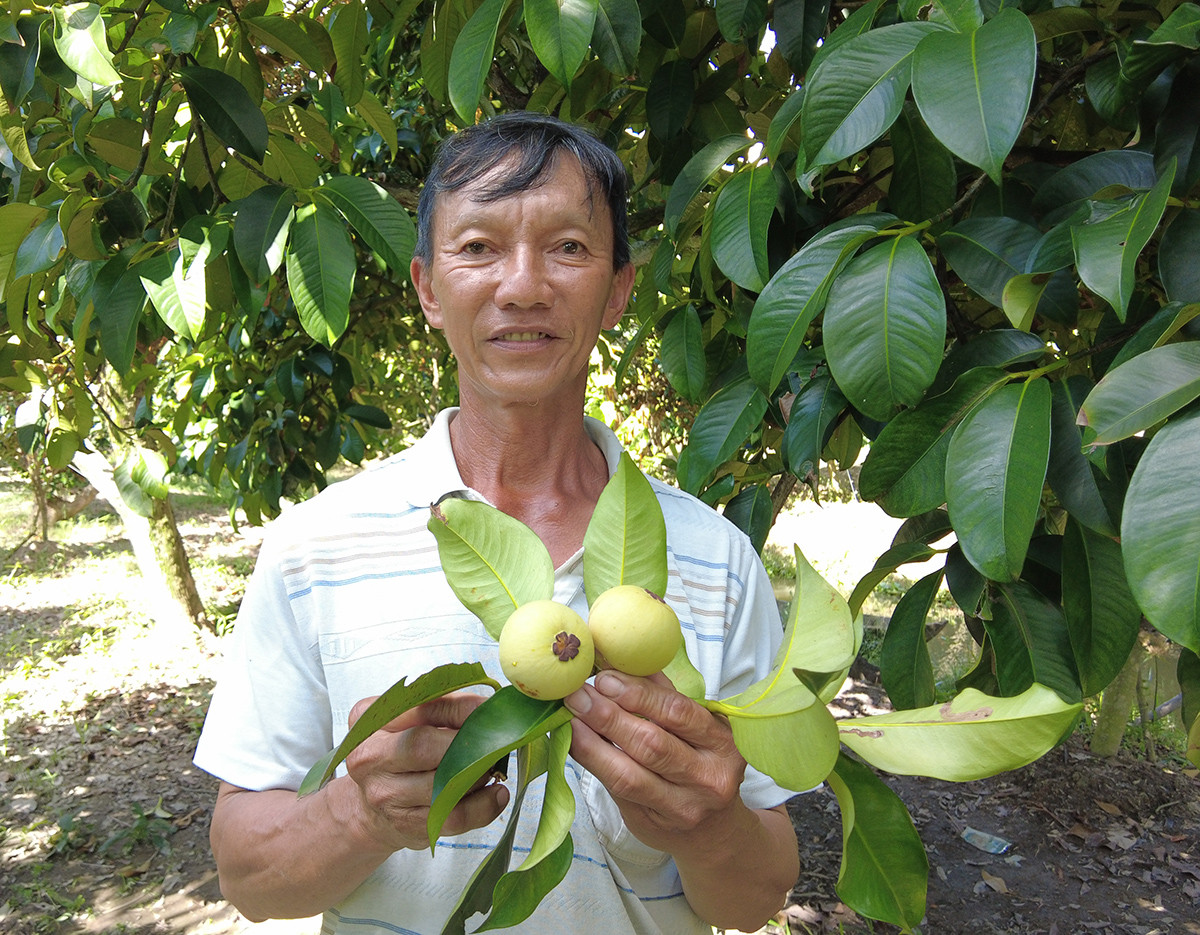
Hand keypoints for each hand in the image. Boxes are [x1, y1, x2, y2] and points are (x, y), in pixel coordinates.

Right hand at [342, 691, 509, 851]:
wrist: (370, 809)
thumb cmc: (399, 754)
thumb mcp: (410, 720)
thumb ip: (444, 706)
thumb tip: (487, 707)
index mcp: (371, 722)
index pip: (418, 709)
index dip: (459, 709)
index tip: (488, 709)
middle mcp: (370, 758)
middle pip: (423, 746)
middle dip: (466, 743)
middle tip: (495, 741)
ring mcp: (385, 796)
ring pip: (440, 786)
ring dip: (479, 776)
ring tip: (495, 767)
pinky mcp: (406, 826)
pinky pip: (452, 818)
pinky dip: (483, 807)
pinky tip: (496, 795)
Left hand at [563, 670, 748, 857]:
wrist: (710, 831)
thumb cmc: (699, 764)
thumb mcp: (697, 729)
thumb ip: (664, 695)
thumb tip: (622, 658)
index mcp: (722, 744)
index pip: (678, 713)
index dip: (638, 695)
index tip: (605, 678)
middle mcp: (708, 778)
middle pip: (651, 744)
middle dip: (609, 716)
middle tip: (578, 695)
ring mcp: (682, 808)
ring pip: (629, 775)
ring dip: (593, 742)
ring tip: (570, 718)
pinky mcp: (652, 825)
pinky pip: (616, 792)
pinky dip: (593, 765)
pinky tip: (576, 744)